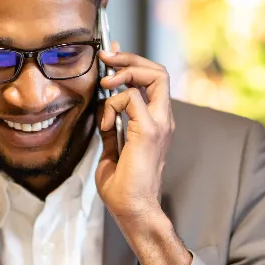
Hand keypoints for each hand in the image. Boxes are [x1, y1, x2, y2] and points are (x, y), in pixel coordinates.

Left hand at [95, 42, 190, 264]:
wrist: (134, 210)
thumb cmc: (124, 188)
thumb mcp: (111, 150)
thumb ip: (110, 127)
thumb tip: (102, 106)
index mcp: (156, 122)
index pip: (152, 79)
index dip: (131, 62)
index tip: (110, 54)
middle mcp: (163, 119)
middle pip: (158, 71)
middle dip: (129, 59)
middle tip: (106, 58)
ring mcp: (159, 124)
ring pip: (154, 76)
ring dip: (125, 73)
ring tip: (105, 85)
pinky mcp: (149, 131)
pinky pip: (132, 99)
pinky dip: (113, 104)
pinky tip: (105, 123)